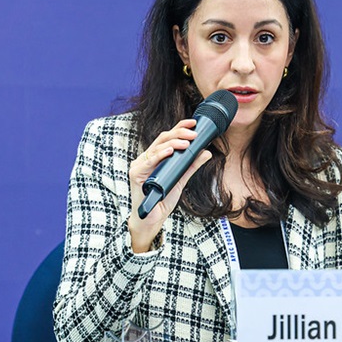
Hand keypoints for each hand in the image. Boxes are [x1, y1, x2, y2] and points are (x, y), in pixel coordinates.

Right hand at [127, 119, 211, 252]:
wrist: (152, 219)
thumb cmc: (162, 199)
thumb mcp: (181, 180)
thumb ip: (191, 165)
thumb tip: (206, 151)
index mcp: (156, 157)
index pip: (168, 137)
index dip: (180, 127)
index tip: (194, 123)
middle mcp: (147, 158)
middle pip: (163, 138)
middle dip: (179, 133)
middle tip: (194, 133)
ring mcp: (140, 164)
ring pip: (157, 146)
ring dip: (173, 143)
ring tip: (187, 143)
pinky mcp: (136, 173)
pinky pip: (149, 161)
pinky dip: (160, 154)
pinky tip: (170, 151)